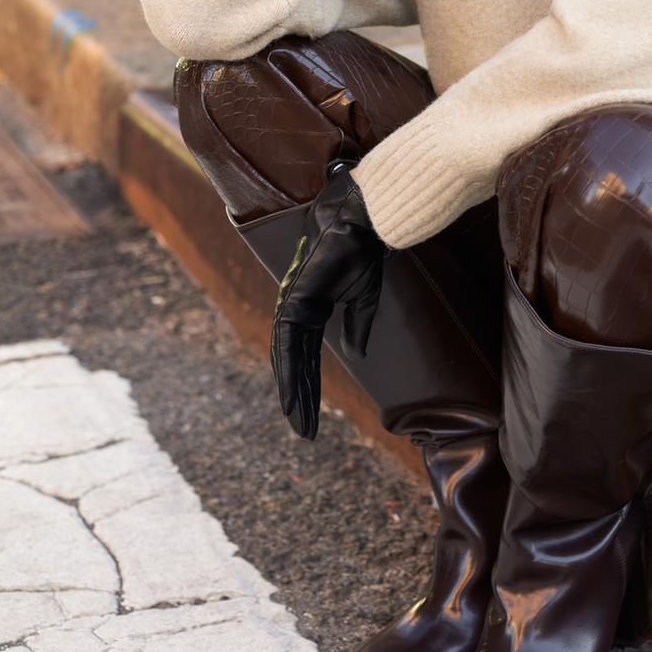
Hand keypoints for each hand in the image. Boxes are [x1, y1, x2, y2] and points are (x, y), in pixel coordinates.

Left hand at [269, 159, 388, 439]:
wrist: (361, 221)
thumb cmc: (362, 251)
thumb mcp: (364, 298)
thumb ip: (357, 326)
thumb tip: (355, 354)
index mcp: (311, 309)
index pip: (307, 356)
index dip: (310, 386)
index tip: (313, 416)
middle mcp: (296, 310)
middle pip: (294, 363)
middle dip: (300, 398)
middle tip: (304, 430)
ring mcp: (291, 305)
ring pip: (287, 359)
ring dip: (292, 392)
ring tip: (298, 423)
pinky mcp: (293, 301)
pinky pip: (287, 344)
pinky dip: (289, 372)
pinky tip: (291, 396)